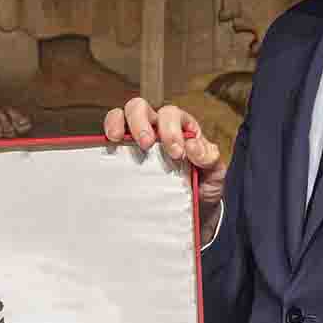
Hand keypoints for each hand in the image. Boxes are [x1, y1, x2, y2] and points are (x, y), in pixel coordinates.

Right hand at [104, 99, 227, 217]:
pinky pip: (110, 135)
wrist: (190, 214)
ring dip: (118, 122)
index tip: (176, 154)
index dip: (171, 130)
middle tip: (146, 145)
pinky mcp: (122, 154)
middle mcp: (156, 128)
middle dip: (141, 122)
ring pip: (122, 114)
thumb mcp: (215, 174)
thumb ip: (210, 157)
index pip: (171, 115)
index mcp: (181, 128)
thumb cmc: (202, 188)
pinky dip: (107, 135)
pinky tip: (110, 146)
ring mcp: (136, 139)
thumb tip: (193, 145)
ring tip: (118, 139)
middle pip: (141, 107)